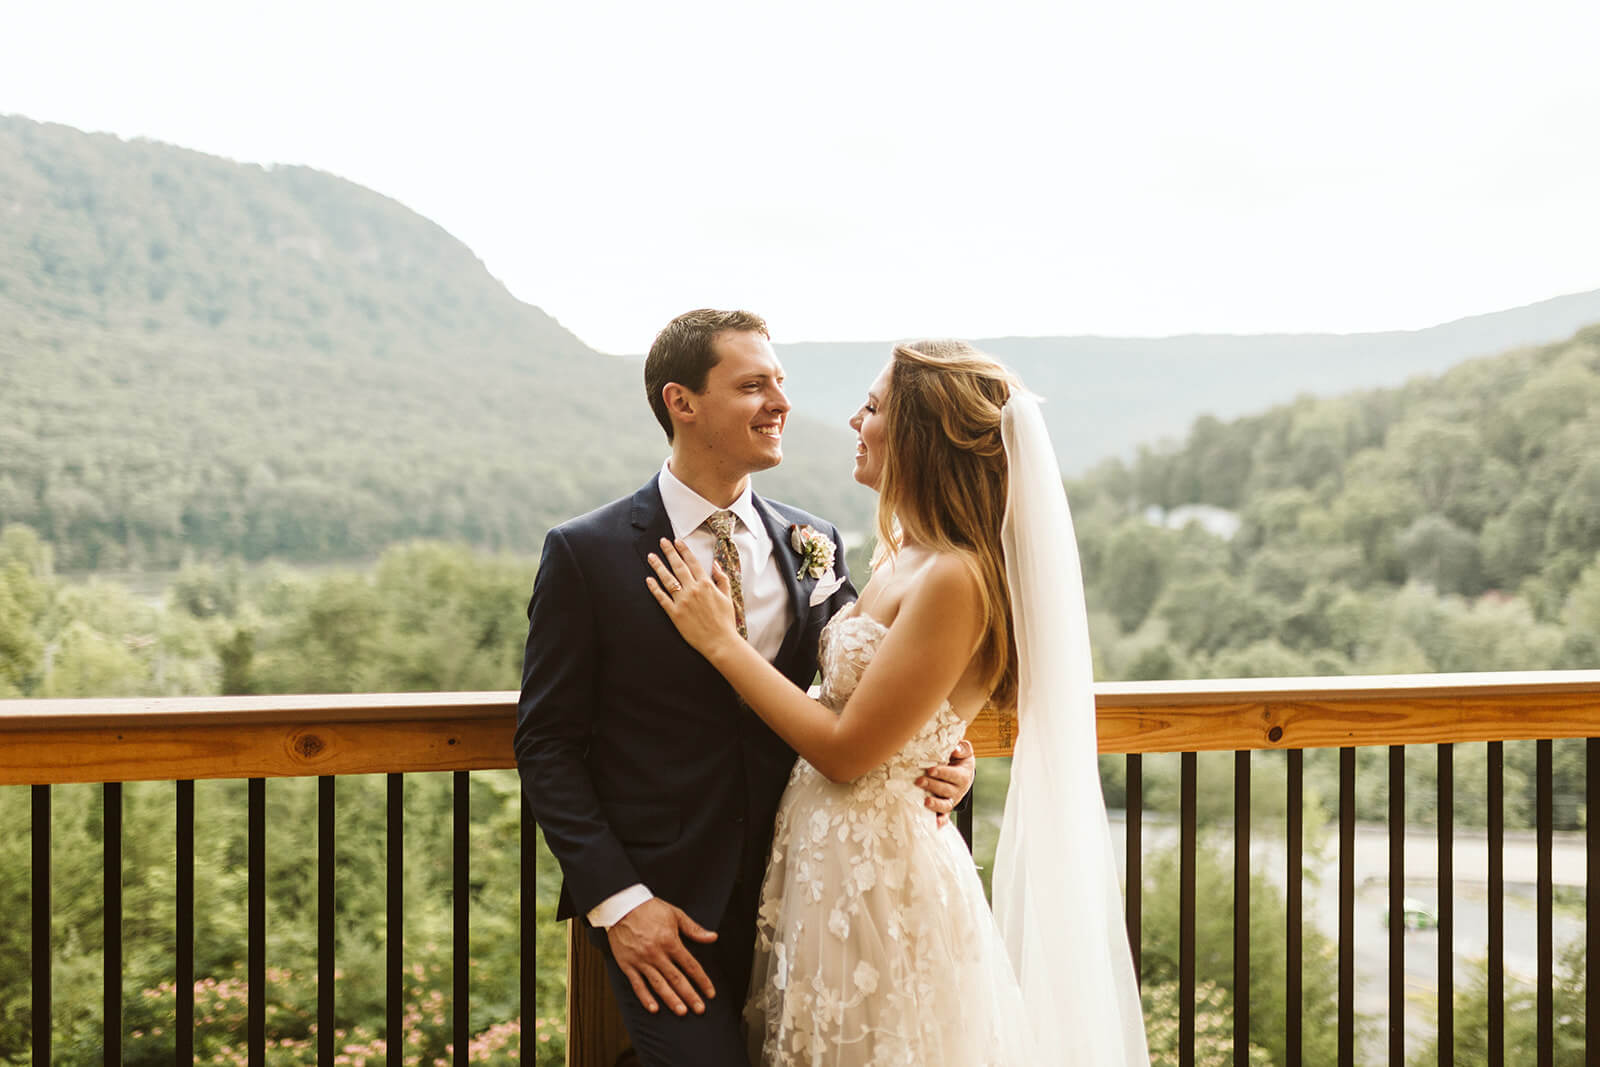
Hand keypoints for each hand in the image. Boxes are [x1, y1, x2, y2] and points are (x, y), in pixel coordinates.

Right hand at [606, 897, 718, 1015]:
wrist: (621, 906)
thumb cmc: (649, 908)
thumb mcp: (675, 914)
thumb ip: (694, 929)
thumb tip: (713, 937)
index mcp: (670, 941)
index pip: (690, 965)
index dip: (702, 980)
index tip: (710, 993)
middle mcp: (656, 953)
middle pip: (676, 978)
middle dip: (690, 995)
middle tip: (700, 1009)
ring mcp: (641, 960)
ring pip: (658, 984)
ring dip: (671, 999)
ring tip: (681, 1012)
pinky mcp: (627, 964)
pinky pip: (637, 985)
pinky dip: (645, 998)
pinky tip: (654, 1008)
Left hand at [646, 538, 740, 657]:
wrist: (720, 641)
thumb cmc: (725, 621)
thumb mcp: (728, 597)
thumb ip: (722, 579)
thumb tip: (716, 564)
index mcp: (706, 584)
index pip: (692, 562)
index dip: (684, 550)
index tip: (677, 541)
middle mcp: (693, 590)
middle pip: (678, 566)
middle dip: (669, 552)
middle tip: (662, 542)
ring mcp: (682, 601)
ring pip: (667, 579)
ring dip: (658, 566)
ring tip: (651, 556)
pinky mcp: (675, 613)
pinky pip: (662, 598)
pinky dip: (654, 588)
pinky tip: (648, 580)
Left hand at [917, 739, 975, 828]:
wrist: (963, 773)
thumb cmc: (960, 759)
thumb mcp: (964, 752)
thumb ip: (962, 749)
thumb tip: (955, 749)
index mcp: (963, 775)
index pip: (953, 775)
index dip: (942, 772)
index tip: (930, 770)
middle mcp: (958, 790)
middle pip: (946, 790)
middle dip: (932, 786)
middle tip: (919, 781)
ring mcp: (952, 800)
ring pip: (945, 805)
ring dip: (935, 804)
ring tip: (925, 802)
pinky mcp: (946, 807)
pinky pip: (944, 816)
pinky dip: (940, 821)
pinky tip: (934, 824)